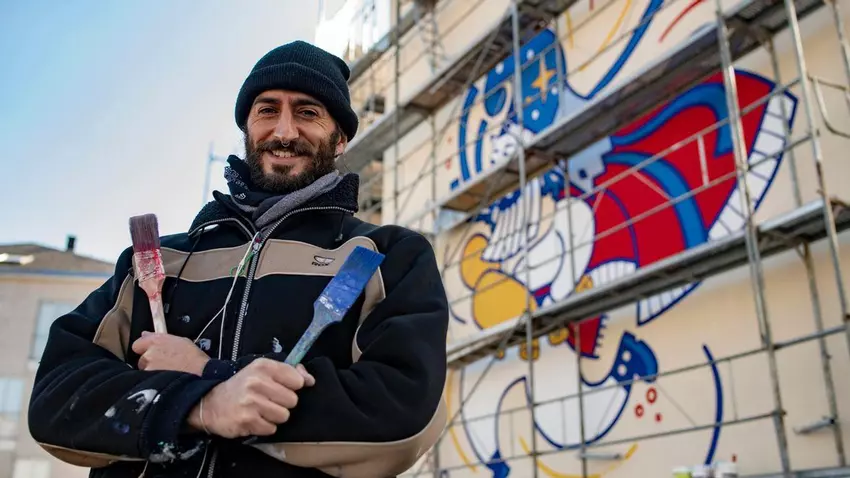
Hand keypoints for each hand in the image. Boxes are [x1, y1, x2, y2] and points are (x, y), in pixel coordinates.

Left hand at [131, 331, 209, 375]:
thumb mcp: (181, 341)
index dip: (144, 349)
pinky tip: (167, 381)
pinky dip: (155, 382)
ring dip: (153, 372)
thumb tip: (144, 334)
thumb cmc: (194, 358)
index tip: (151, 352)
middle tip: (164, 365)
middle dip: (150, 362)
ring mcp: (149, 369)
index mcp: (156, 341)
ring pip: (146, 372)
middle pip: (142, 359)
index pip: (137, 344)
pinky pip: (149, 381)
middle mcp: (149, 354)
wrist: (200, 374)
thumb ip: (161, 338)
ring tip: (168, 375)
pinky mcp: (150, 382)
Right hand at [188, 358, 314, 438]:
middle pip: (292, 400)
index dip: (293, 387)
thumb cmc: (243, 387)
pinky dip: (265, 427)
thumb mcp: (263, 372)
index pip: (297, 380)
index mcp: (263, 366)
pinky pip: (271, 429)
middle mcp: (256, 382)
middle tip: (268, 401)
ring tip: (261, 411)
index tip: (282, 388)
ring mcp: (251, 402)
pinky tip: (253, 419)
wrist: (212, 403)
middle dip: (283, 404)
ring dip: (274, 417)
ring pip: (284, 416)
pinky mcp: (246, 420)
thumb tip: (310, 380)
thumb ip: (290, 372)